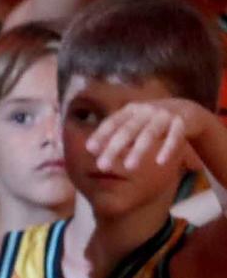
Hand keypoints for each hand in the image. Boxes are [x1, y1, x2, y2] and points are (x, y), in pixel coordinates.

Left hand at [86, 96, 211, 174]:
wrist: (187, 109)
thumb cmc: (153, 119)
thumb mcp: (135, 121)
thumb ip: (117, 132)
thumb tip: (92, 149)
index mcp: (131, 110)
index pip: (113, 122)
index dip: (101, 134)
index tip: (90, 149)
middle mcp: (146, 110)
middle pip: (128, 130)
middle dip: (114, 148)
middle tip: (102, 166)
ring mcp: (164, 116)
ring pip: (149, 134)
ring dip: (139, 150)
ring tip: (129, 168)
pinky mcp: (182, 122)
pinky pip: (175, 137)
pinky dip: (167, 149)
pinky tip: (160, 162)